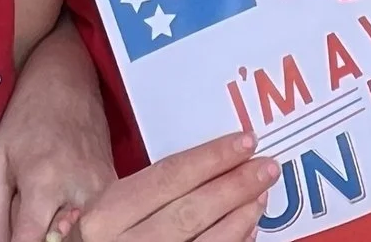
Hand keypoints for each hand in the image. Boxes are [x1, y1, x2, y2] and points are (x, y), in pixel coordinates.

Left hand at [0, 20, 116, 241]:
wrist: (67, 79)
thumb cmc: (27, 117)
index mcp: (45, 184)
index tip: (9, 239)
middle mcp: (81, 192)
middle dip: (39, 237)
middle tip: (27, 215)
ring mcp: (104, 193)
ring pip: (79, 237)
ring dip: (57, 233)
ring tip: (45, 210)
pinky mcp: (115, 190)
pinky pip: (95, 223)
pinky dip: (74, 224)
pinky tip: (61, 206)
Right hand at [64, 135, 278, 241]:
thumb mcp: (103, 215)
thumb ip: (141, 195)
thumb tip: (205, 165)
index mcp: (103, 217)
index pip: (166, 178)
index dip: (210, 158)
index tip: (244, 141)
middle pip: (190, 210)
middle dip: (234, 185)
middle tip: (267, 165)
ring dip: (239, 217)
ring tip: (261, 194)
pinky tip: (247, 228)